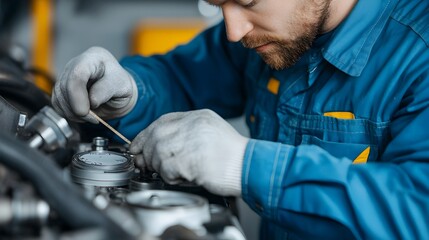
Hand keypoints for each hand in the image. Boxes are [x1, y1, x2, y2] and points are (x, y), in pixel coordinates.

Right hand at [51, 47, 137, 122]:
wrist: (117, 92)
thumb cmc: (120, 86)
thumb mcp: (122, 87)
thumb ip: (107, 90)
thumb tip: (91, 100)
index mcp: (94, 58)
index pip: (77, 74)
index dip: (77, 95)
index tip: (84, 111)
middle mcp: (76, 64)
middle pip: (65, 87)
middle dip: (77, 108)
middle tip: (93, 117)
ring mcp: (66, 76)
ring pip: (59, 97)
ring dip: (73, 113)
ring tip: (91, 117)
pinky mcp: (62, 89)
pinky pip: (58, 104)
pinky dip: (69, 114)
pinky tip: (83, 115)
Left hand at [129, 109, 248, 195]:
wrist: (250, 166)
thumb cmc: (232, 157)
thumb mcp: (210, 135)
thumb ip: (186, 135)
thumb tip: (157, 147)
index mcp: (198, 117)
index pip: (162, 122)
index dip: (146, 135)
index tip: (137, 147)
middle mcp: (193, 124)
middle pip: (156, 136)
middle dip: (147, 153)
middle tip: (147, 165)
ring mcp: (190, 139)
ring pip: (158, 153)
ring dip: (161, 167)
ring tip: (177, 173)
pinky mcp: (188, 158)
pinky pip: (166, 169)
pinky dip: (170, 177)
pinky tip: (184, 177)